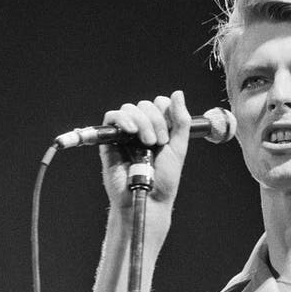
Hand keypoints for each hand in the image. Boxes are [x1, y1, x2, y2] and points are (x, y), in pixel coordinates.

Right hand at [100, 90, 190, 210]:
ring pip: (130, 108)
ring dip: (141, 122)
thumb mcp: (178, 147)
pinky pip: (111, 117)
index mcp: (159, 129)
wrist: (148, 198)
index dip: (165, 112)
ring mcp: (126, 134)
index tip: (168, 135)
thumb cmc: (164, 179)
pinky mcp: (110, 140)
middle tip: (158, 142)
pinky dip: (122, 119)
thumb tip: (177, 93)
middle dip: (155, 120)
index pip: (160, 104)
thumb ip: (181, 121)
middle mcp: (142, 129)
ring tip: (147, 142)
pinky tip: (130, 131)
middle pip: (145, 104)